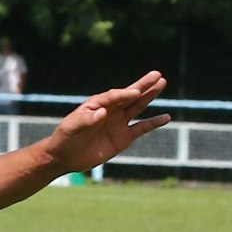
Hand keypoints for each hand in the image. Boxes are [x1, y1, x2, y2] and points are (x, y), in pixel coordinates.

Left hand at [42, 71, 169, 173]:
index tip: (135, 92)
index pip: (113, 97)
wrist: (65, 156)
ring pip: (137, 106)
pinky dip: (153, 123)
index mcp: (96, 104)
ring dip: (149, 95)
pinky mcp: (123, 138)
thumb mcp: (71, 128)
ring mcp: (118, 123)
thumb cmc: (65, 138)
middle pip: (129, 96)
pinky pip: (141, 128)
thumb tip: (103, 113)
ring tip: (161, 82)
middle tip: (157, 74)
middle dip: (143, 85)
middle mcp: (110, 110)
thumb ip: (86, 120)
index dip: (124, 94)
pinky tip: (166, 117)